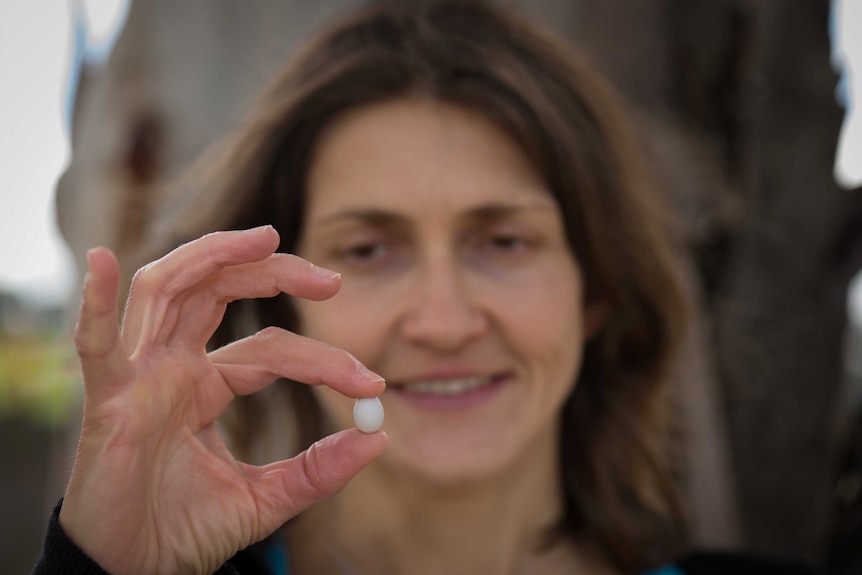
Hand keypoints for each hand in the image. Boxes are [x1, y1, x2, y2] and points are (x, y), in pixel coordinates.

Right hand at [59, 226, 387, 574]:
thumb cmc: (185, 533)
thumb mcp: (267, 498)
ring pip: (167, 290)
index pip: (271, 348)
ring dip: (212, 256)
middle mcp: (171, 368)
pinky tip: (101, 262)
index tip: (373, 384)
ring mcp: (138, 378)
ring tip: (265, 238)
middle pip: (217, 291)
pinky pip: (96, 346)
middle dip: (272, 271)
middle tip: (331, 278)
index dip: (325, 360)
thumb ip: (319, 468)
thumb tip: (379, 438)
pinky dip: (93, 303)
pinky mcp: (107, 403)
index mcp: (206, 385)